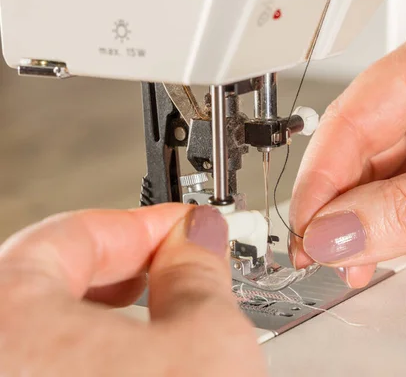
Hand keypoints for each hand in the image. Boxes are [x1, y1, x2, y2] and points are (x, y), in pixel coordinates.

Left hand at [0, 204, 265, 375]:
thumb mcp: (206, 340)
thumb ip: (199, 271)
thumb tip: (199, 236)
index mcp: (8, 318)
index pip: (75, 233)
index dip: (149, 223)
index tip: (187, 225)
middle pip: (53, 279)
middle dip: (133, 267)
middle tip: (183, 266)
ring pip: (53, 329)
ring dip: (117, 315)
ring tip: (169, 319)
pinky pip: (53, 365)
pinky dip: (98, 357)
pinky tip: (143, 364)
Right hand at [289, 15, 405, 286]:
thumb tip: (336, 232)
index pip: (353, 120)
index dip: (323, 180)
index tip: (309, 232)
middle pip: (358, 150)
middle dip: (344, 209)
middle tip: (330, 256)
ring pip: (376, 177)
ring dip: (371, 222)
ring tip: (370, 259)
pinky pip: (404, 192)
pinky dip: (403, 225)